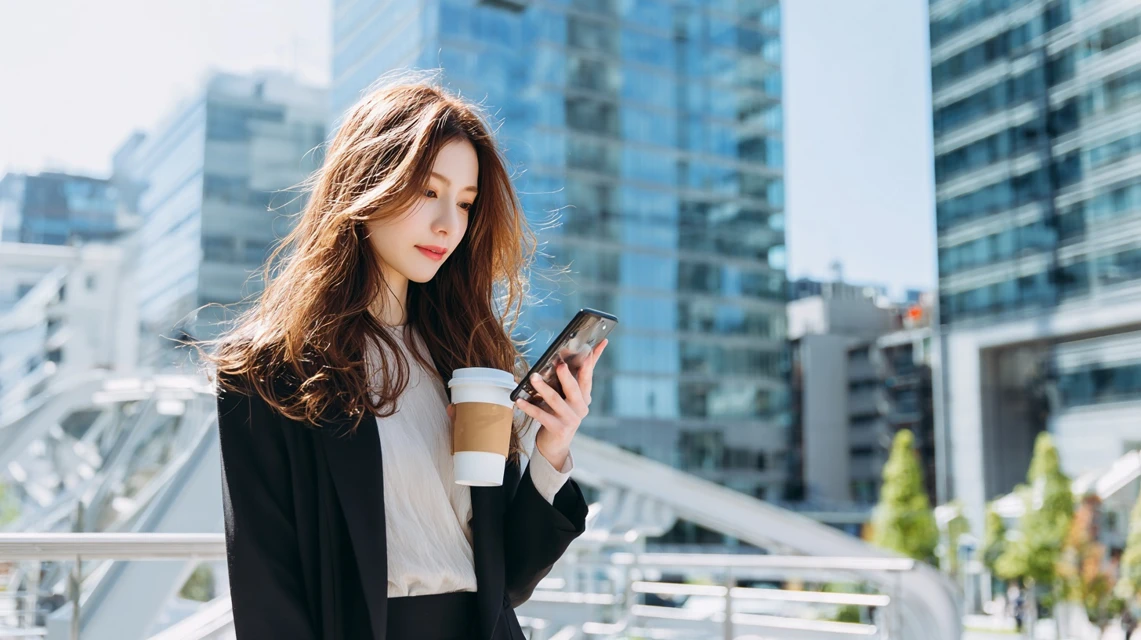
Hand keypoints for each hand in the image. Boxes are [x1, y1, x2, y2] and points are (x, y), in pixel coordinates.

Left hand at [515, 339, 607, 469]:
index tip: (589, 350)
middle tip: (559, 364)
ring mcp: (571, 419)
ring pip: (555, 400)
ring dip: (543, 388)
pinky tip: (519, 401)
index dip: (590, 363)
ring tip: (533, 377)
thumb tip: (565, 354)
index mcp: (584, 396)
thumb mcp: (567, 397)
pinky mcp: (558, 429)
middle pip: (574, 388)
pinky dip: (529, 407)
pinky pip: (541, 415)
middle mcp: (581, 407)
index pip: (588, 376)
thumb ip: (567, 378)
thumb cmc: (560, 414)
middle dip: (566, 375)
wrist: (556, 444)